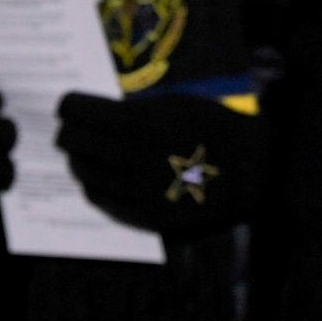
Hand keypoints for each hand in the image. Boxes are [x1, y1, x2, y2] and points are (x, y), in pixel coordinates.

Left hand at [55, 91, 267, 234]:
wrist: (255, 169)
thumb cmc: (216, 127)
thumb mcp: (176, 104)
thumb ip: (135, 110)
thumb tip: (96, 114)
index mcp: (142, 123)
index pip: (80, 112)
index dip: (68, 106)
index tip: (66, 105)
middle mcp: (134, 157)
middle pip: (75, 142)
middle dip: (67, 133)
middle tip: (68, 129)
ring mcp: (139, 190)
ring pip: (85, 172)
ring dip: (77, 160)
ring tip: (80, 153)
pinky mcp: (146, 216)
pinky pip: (103, 201)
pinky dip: (93, 187)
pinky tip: (95, 180)